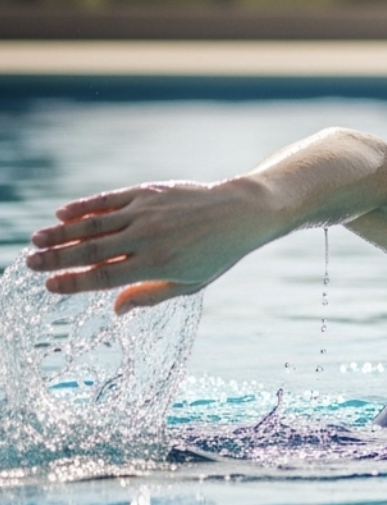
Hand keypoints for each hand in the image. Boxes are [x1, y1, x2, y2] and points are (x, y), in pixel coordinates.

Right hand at [26, 179, 268, 314]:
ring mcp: (146, 213)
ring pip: (94, 223)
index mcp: (158, 265)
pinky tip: (62, 214)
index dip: (74, 282)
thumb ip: (150, 295)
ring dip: (62, 232)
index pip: (105, 276)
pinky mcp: (148, 193)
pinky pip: (109, 200)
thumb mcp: (190, 283)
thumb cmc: (216, 254)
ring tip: (36, 240)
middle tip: (29, 263)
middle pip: (92, 250)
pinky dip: (84, 206)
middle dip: (57, 258)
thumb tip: (114, 310)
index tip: (49, 286)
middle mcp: (148, 238)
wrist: (239, 212)